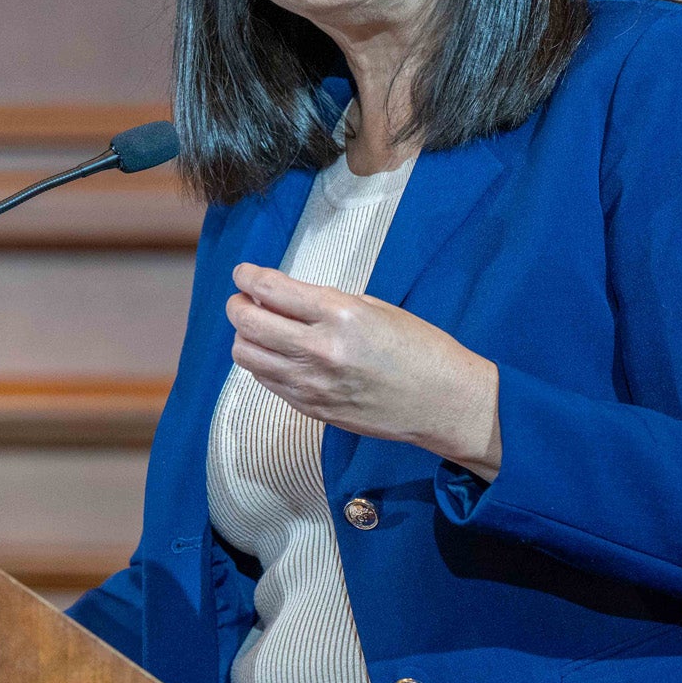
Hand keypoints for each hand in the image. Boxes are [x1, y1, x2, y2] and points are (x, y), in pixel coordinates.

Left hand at [227, 263, 502, 479]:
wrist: (443, 402)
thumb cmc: (419, 348)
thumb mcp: (374, 309)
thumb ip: (324, 304)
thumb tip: (281, 298)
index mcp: (340, 315)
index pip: (271, 290)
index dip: (248, 277)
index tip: (242, 273)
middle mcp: (320, 350)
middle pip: (248, 323)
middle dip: (237, 305)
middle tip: (243, 299)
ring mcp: (313, 384)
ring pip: (248, 356)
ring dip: (245, 336)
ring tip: (258, 327)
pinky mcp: (312, 409)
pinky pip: (267, 382)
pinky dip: (263, 363)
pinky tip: (278, 353)